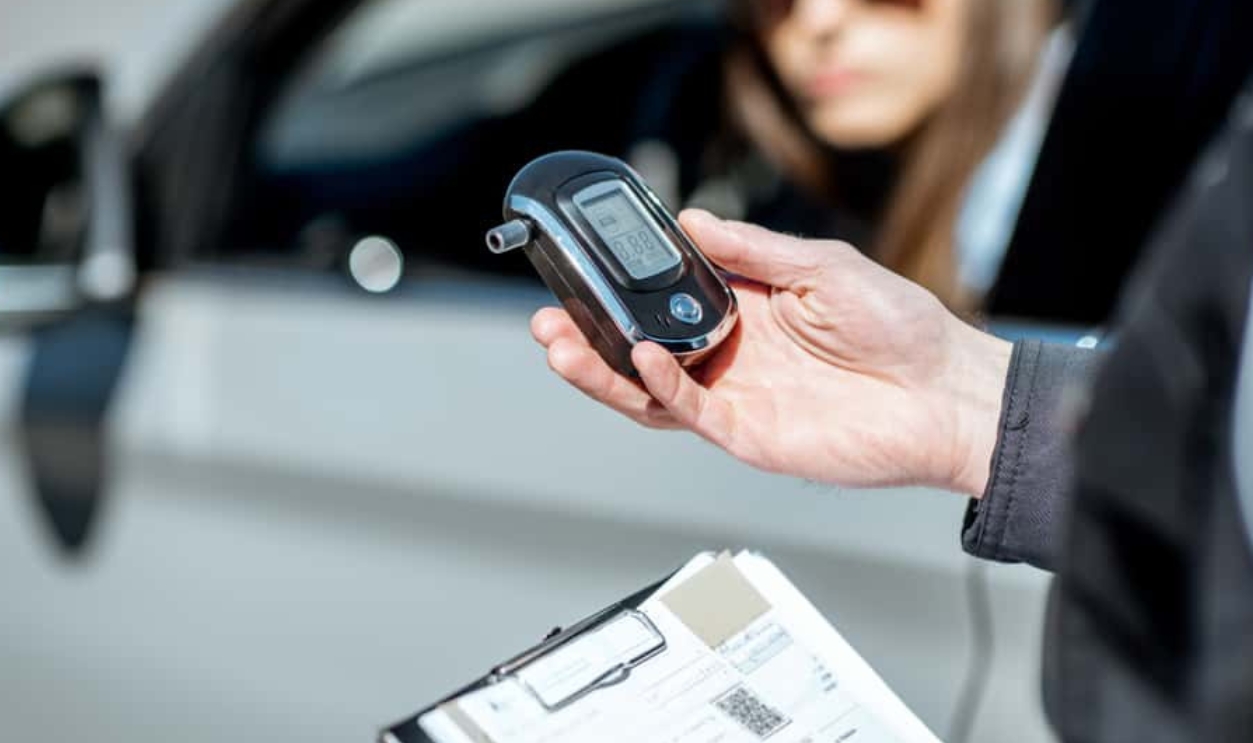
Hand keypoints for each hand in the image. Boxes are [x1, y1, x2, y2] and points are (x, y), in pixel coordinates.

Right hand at [532, 210, 1011, 496]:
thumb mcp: (823, 266)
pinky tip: (643, 360)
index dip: (622, 289)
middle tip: (550, 319)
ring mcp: (734, 397)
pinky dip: (660, 388)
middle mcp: (729, 355)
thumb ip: (754, 251)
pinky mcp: (748, 433)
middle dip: (589, 336)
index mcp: (744, 310)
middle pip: (640, 350)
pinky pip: (689, 413)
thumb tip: (692, 220)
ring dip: (604, 370)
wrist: (944, 394)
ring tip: (563, 345)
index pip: (664, 300)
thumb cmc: (899, 328)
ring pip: (648, 389)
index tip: (584, 268)